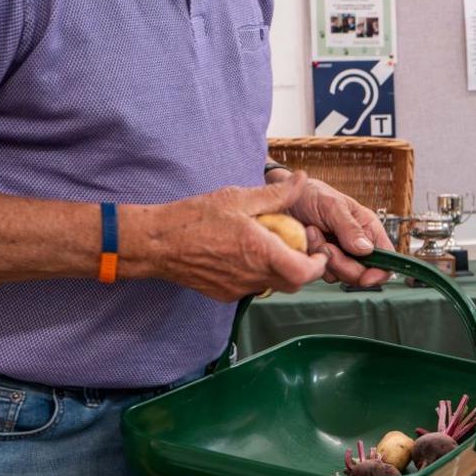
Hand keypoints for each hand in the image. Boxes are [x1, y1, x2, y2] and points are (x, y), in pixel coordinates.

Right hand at [123, 172, 329, 301]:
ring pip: (272, 286)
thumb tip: (302, 181)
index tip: (316, 249)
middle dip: (302, 267)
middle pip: (293, 283)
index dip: (319, 264)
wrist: (156, 243)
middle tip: (294, 245)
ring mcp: (237, 289)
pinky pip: (252, 287)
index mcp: (260, 252)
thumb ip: (276, 194)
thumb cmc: (194, 218)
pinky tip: (243, 254)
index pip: (305, 273)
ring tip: (267, 245)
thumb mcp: (238, 197)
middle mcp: (252, 276)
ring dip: (279, 270)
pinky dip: (257, 274)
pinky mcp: (224, 294)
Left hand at [282, 173, 393, 286]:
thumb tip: (366, 250)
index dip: (380, 272)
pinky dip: (312, 260)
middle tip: (327, 245)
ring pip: (340, 276)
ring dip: (324, 258)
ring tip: (313, 232)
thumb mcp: (332, 205)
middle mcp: (357, 244)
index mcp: (368, 229)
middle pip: (362, 272)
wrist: (281, 198)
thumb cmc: (311, 194)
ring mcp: (339, 254)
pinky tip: (307, 240)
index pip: (386, 258)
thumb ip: (349, 228)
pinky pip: (322, 272)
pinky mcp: (321, 260)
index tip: (365, 278)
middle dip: (343, 264)